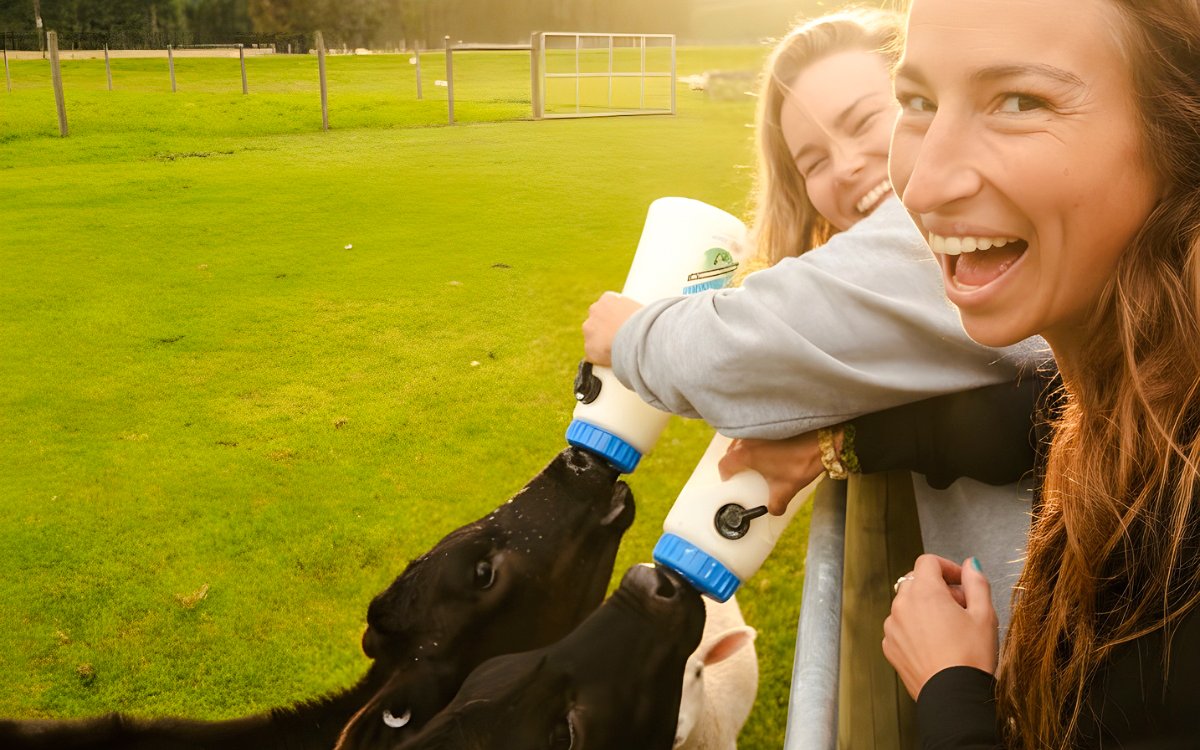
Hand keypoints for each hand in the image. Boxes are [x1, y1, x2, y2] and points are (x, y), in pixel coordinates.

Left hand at [582, 292, 642, 366]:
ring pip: (593, 337)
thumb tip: (644, 318)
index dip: (614, 315)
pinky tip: (613, 361)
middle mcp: (594, 310)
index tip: (622, 324)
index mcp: (608, 299)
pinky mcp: (589, 348)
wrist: (638, 339)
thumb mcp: (643, 310)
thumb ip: (635, 312)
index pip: (606, 304)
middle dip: (604, 328)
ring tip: (617, 351)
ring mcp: (589, 330)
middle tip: (619, 338)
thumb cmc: (646, 323)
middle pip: (596, 320)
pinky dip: (601, 358)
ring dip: (601, 343)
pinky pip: (593, 354)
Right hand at [717, 432, 827, 514]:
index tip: (732, 481)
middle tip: (743, 472)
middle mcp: (746, 439)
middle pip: (730, 451)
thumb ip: (776, 505)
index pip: (724, 465)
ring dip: (743, 450)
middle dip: (734, 462)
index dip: (726, 475)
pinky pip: (752, 433)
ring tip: (754, 461)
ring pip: (740, 440)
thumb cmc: (801, 461)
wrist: (820, 440)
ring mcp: (756, 429)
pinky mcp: (767, 423)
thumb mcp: (787, 489)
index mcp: (745, 455)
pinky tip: (766, 448)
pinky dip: (754, 441)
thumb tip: (773, 510)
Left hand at [883, 555, 997, 699]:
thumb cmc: (971, 657)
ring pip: (907, 605)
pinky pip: (900, 627)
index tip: (962, 582)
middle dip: (939, 588)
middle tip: (962, 607)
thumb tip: (972, 564)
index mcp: (924, 592)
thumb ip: (977, 583)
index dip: (948, 567)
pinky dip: (915, 628)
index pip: (928, 562)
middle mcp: (902, 606)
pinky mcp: (889, 647)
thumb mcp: (984, 615)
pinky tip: (935, 644)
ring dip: (925, 608)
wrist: (953, 697)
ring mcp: (892, 627)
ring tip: (950, 628)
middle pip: (916, 581)